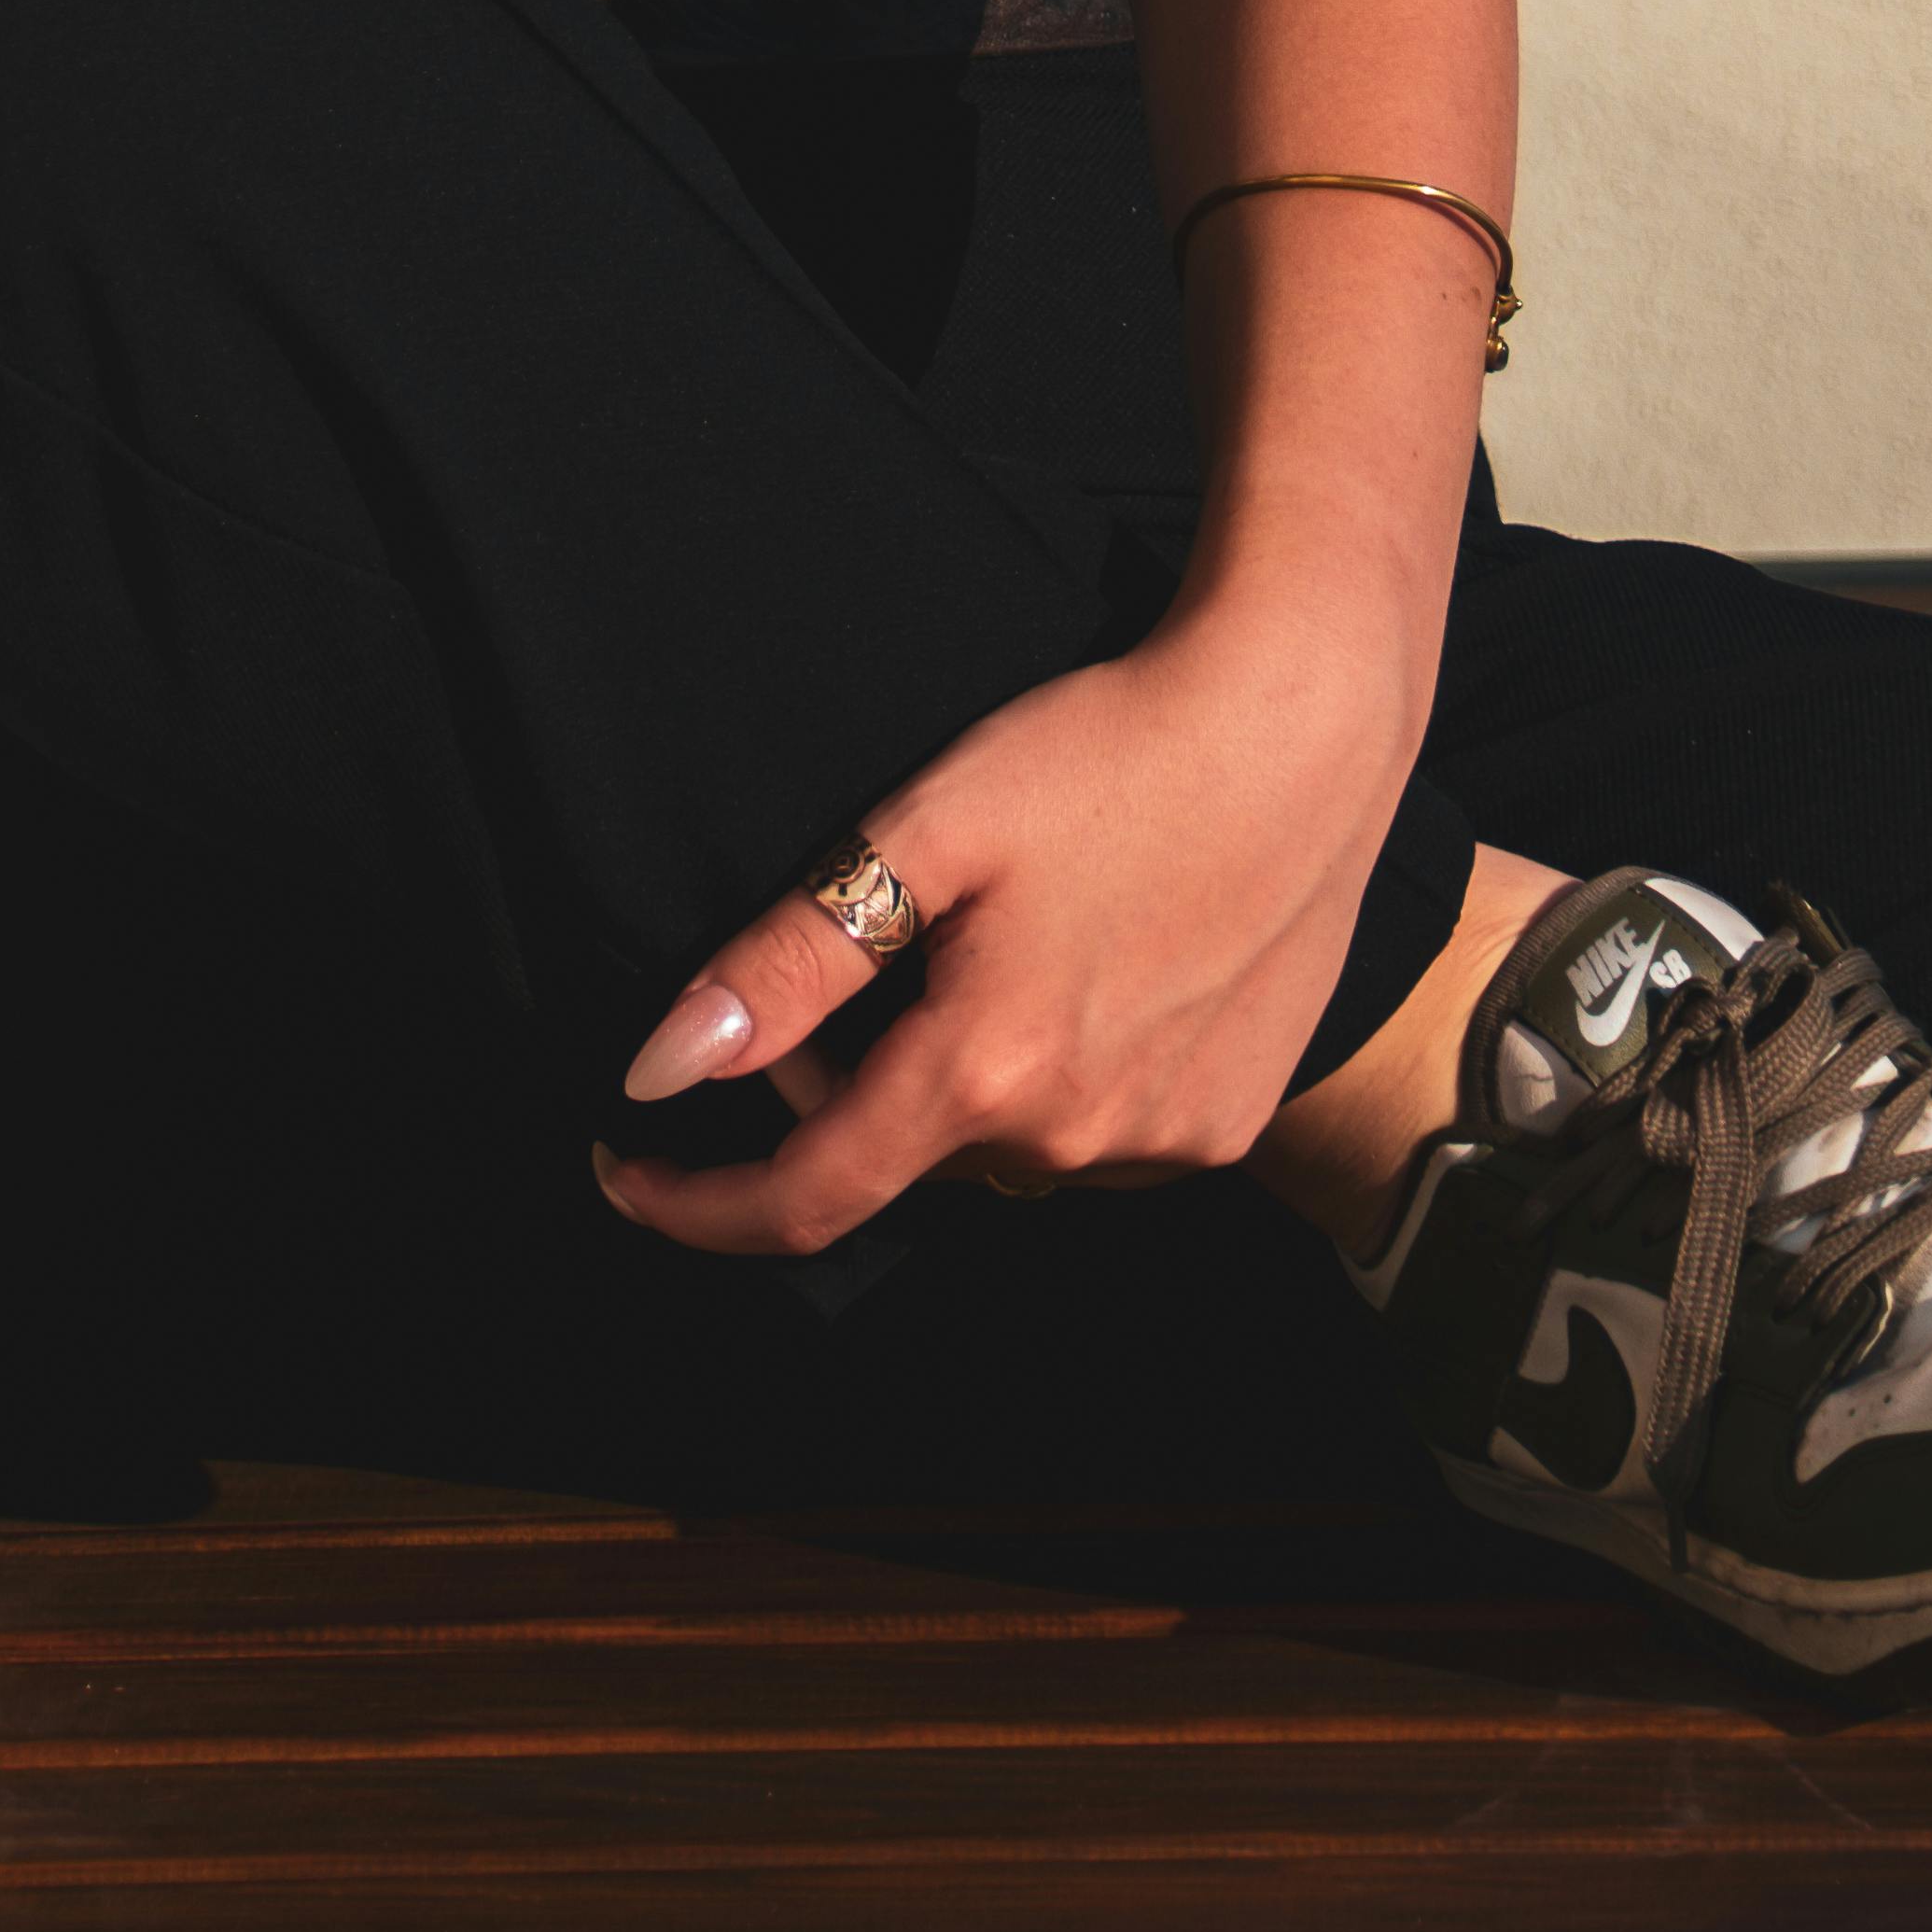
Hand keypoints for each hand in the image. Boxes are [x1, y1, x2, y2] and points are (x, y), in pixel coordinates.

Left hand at [590, 589, 1430, 1262]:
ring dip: (954, 1092)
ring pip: (1000, 1152)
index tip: (622, 1170)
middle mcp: (1075, 1142)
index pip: (805, 1200)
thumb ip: (794, 961)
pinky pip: (1094, 1141)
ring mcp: (1164, 1145)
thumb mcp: (928, 831)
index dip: (698, 1206)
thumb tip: (666, 1067)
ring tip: (975, 955)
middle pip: (904, 1158)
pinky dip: (1050, 1088)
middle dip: (837, 1095)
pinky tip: (1076, 977)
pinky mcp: (1229, 1124)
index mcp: (986, 1074)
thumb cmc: (1113, 751)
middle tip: (842, 969)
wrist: (1308, 726)